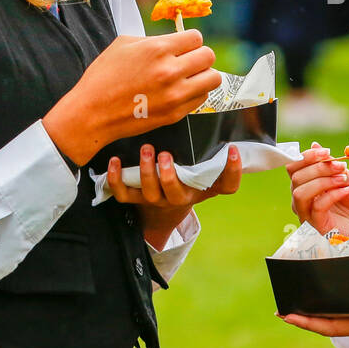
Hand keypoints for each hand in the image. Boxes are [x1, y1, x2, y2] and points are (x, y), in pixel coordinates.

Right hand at [43, 30, 221, 165]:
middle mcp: (170, 71)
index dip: (189, 41)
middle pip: (208, 56)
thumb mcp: (123, 45)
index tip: (183, 47)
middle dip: (199, 56)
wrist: (92, 113)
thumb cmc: (103, 76)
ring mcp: (175, 94)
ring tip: (190, 77)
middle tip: (188, 61)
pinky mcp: (175, 114)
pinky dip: (195, 93)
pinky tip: (181, 92)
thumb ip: (153, 39)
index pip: (196, 38)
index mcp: (157, 49)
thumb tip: (173, 41)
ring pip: (213, 78)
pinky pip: (202, 98)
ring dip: (203, 75)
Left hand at [108, 142, 241, 248]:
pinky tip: (114, 161)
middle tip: (165, 154)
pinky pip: (123, 194)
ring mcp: (154, 199)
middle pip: (175, 193)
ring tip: (146, 150)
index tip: (233, 150)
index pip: (226, 186)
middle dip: (169, 175)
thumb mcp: (206, 175)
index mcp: (201, 190)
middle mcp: (178, 197)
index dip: (232, 171)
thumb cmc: (188, 183)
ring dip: (145, 171)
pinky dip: (116, 179)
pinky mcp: (134, 198)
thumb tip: (233, 137)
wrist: (163, 210)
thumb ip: (219, 160)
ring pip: (148, 192)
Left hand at [280, 295, 348, 347]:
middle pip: (328, 319)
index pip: (331, 325)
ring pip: (338, 312)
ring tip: (300, 291)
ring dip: (318, 304)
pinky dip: (336, 296)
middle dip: (305, 313)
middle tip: (282, 301)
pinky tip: (332, 286)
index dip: (307, 321)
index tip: (286, 314)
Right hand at [286, 140, 348, 238]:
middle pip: (296, 178)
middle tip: (339, 166)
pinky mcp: (316, 226)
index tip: (326, 152)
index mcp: (308, 184)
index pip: (293, 167)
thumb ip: (329, 163)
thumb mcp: (346, 176)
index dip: (307, 157)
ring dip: (322, 181)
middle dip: (318, 168)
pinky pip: (317, 206)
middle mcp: (303, 199)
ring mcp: (308, 214)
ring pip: (300, 192)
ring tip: (342, 179)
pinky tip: (347, 190)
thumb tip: (314, 145)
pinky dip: (332, 194)